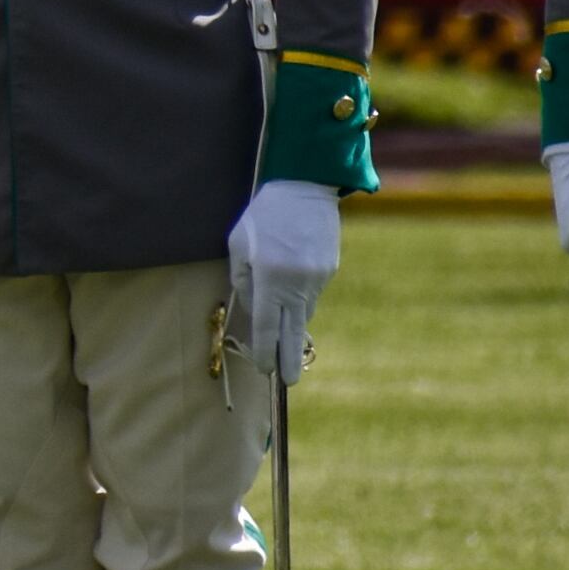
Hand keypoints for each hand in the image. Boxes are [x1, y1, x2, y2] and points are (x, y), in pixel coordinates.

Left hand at [224, 179, 340, 387]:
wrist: (305, 187)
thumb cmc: (263, 215)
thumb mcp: (239, 243)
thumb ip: (243, 278)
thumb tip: (252, 307)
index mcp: (269, 277)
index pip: (267, 325)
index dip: (265, 350)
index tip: (265, 369)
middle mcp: (296, 283)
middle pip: (293, 331)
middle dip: (289, 358)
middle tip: (288, 381)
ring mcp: (317, 278)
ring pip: (302, 311)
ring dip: (292, 322)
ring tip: (283, 334)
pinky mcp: (329, 270)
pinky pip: (311, 293)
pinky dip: (300, 297)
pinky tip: (291, 284)